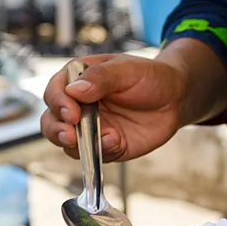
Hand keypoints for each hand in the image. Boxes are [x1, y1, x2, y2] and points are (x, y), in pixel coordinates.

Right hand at [41, 54, 187, 161]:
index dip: (58, 103)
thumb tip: (74, 90)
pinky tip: (117, 142)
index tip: (71, 113)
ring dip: (78, 146)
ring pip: (67, 143)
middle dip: (57, 130)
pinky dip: (102, 152)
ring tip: (102, 139)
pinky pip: (94, 156)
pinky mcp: (105, 146)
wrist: (175, 99)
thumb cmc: (150, 77)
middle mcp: (79, 105)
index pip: (55, 91)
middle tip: (71, 135)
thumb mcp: (127, 69)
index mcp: (78, 80)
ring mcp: (90, 128)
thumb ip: (101, 78)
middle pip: (52, 120)